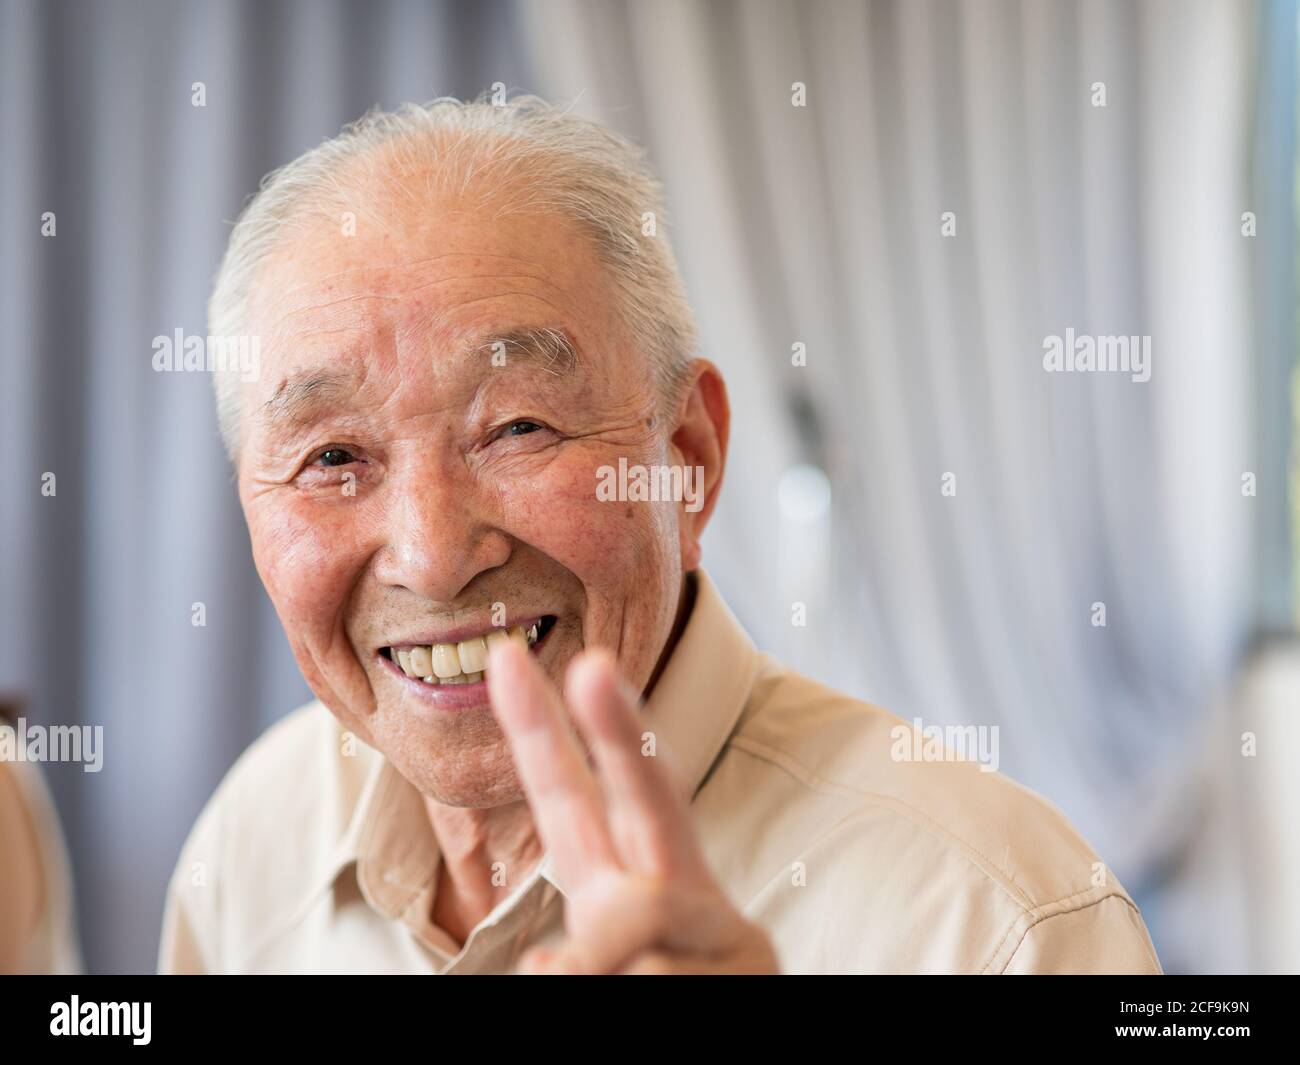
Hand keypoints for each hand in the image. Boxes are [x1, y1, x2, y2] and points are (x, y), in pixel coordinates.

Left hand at [486, 639, 780, 974]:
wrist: (747, 1062)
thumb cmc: (662, 996)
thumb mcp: (597, 972)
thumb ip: (574, 954)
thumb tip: (552, 962)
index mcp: (623, 884)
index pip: (571, 800)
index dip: (537, 730)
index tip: (503, 660)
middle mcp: (678, 890)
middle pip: (649, 794)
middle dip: (619, 726)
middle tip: (592, 665)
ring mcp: (722, 926)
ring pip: (635, 920)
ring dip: (609, 974)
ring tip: (650, 989)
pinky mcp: (757, 962)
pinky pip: (659, 971)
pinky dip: (640, 1001)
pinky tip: (685, 1003)